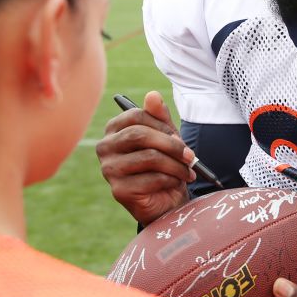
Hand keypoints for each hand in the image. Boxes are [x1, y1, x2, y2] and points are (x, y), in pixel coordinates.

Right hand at [97, 91, 194, 225]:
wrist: (166, 201)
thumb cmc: (164, 164)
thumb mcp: (166, 138)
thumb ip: (160, 117)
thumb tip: (153, 95)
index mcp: (114, 130)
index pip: (135, 115)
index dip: (162, 125)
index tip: (179, 137)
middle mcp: (105, 148)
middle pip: (140, 135)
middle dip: (172, 145)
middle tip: (191, 156)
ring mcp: (109, 170)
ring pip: (149, 158)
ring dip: (176, 165)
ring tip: (188, 172)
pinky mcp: (119, 191)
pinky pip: (152, 179)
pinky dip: (171, 180)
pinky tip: (174, 183)